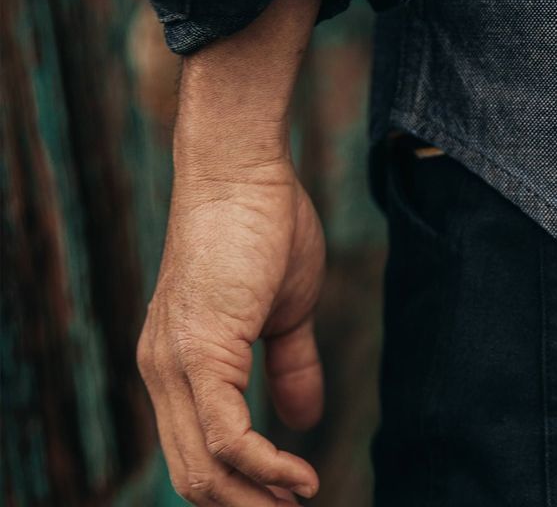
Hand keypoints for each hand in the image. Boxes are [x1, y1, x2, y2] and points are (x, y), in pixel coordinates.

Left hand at [137, 155, 325, 505]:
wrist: (242, 170)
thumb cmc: (265, 227)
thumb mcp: (287, 310)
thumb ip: (290, 364)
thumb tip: (304, 419)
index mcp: (180, 364)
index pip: (199, 451)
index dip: (244, 487)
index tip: (290, 498)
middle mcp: (163, 372)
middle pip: (194, 475)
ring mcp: (174, 364)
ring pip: (203, 468)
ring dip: (255, 501)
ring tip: (299, 504)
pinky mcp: (198, 350)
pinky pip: (226, 435)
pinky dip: (264, 468)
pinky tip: (300, 478)